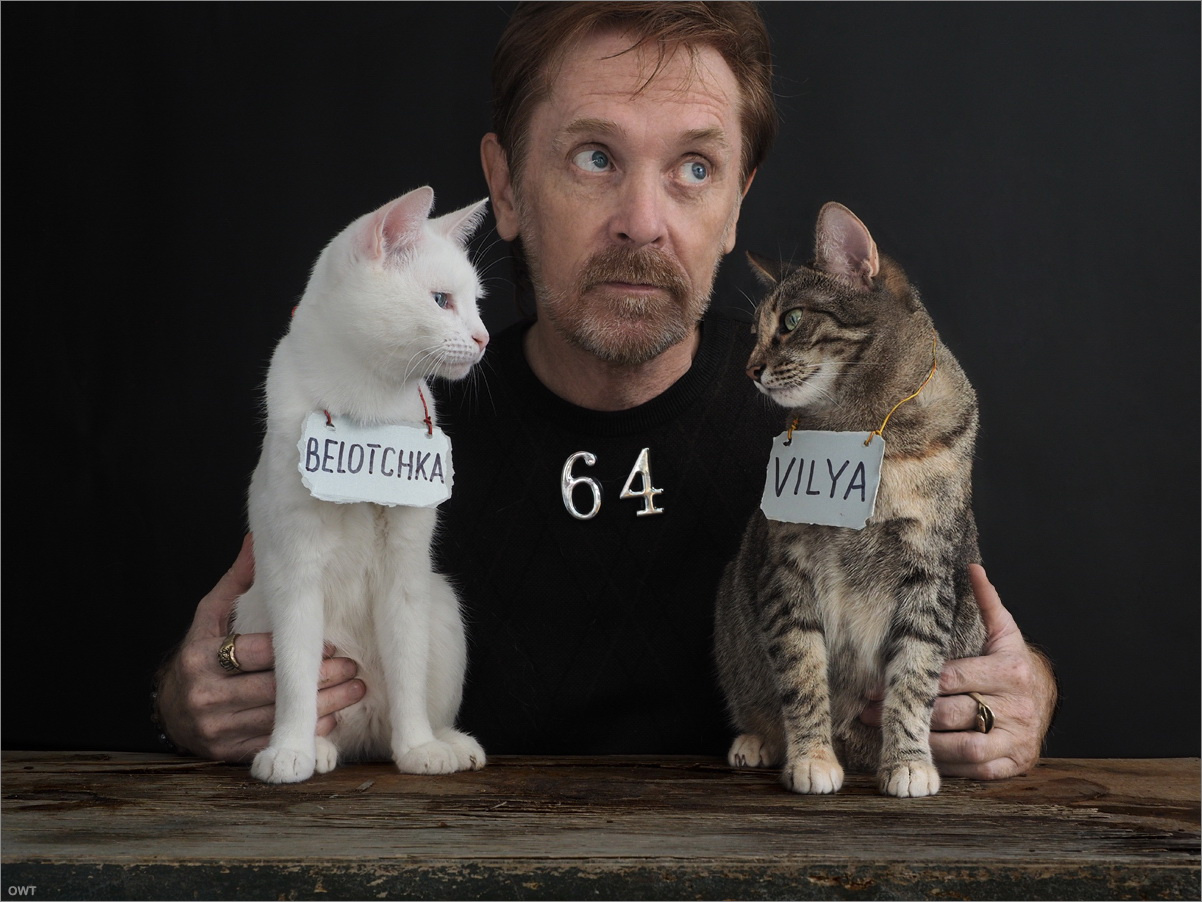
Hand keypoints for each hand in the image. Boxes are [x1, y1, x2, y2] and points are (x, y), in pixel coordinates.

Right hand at [153, 534, 364, 761]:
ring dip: (322, 707)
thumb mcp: (211, 614)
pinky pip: (272, 743)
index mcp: (200, 656)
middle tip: (355, 669)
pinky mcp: (227, 753)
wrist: (170, 707)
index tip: (332, 643)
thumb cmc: (201, 652)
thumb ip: (238, 580)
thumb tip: (259, 538)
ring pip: (277, 720)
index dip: (295, 649)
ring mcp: (215, 728)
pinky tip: (332, 718)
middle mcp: (205, 695)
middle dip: (319, 680)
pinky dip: (304, 732)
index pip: (253, 652)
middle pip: (271, 690)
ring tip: (356, 690)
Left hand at [860, 564, 1057, 779]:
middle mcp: (1016, 707)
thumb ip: (987, 602)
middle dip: (910, 713)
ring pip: (963, 746)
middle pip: (954, 713)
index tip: (877, 683)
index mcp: (1011, 670)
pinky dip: (946, 765)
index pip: (954, 678)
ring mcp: (1017, 739)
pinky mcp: (1014, 764)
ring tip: (889, 734)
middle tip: (871, 710)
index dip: (914, 682)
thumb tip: (971, 568)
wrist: (1047, 700)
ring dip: (923, 743)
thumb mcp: (1004, 632)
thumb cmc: (1012, 662)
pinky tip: (919, 754)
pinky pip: (974, 770)